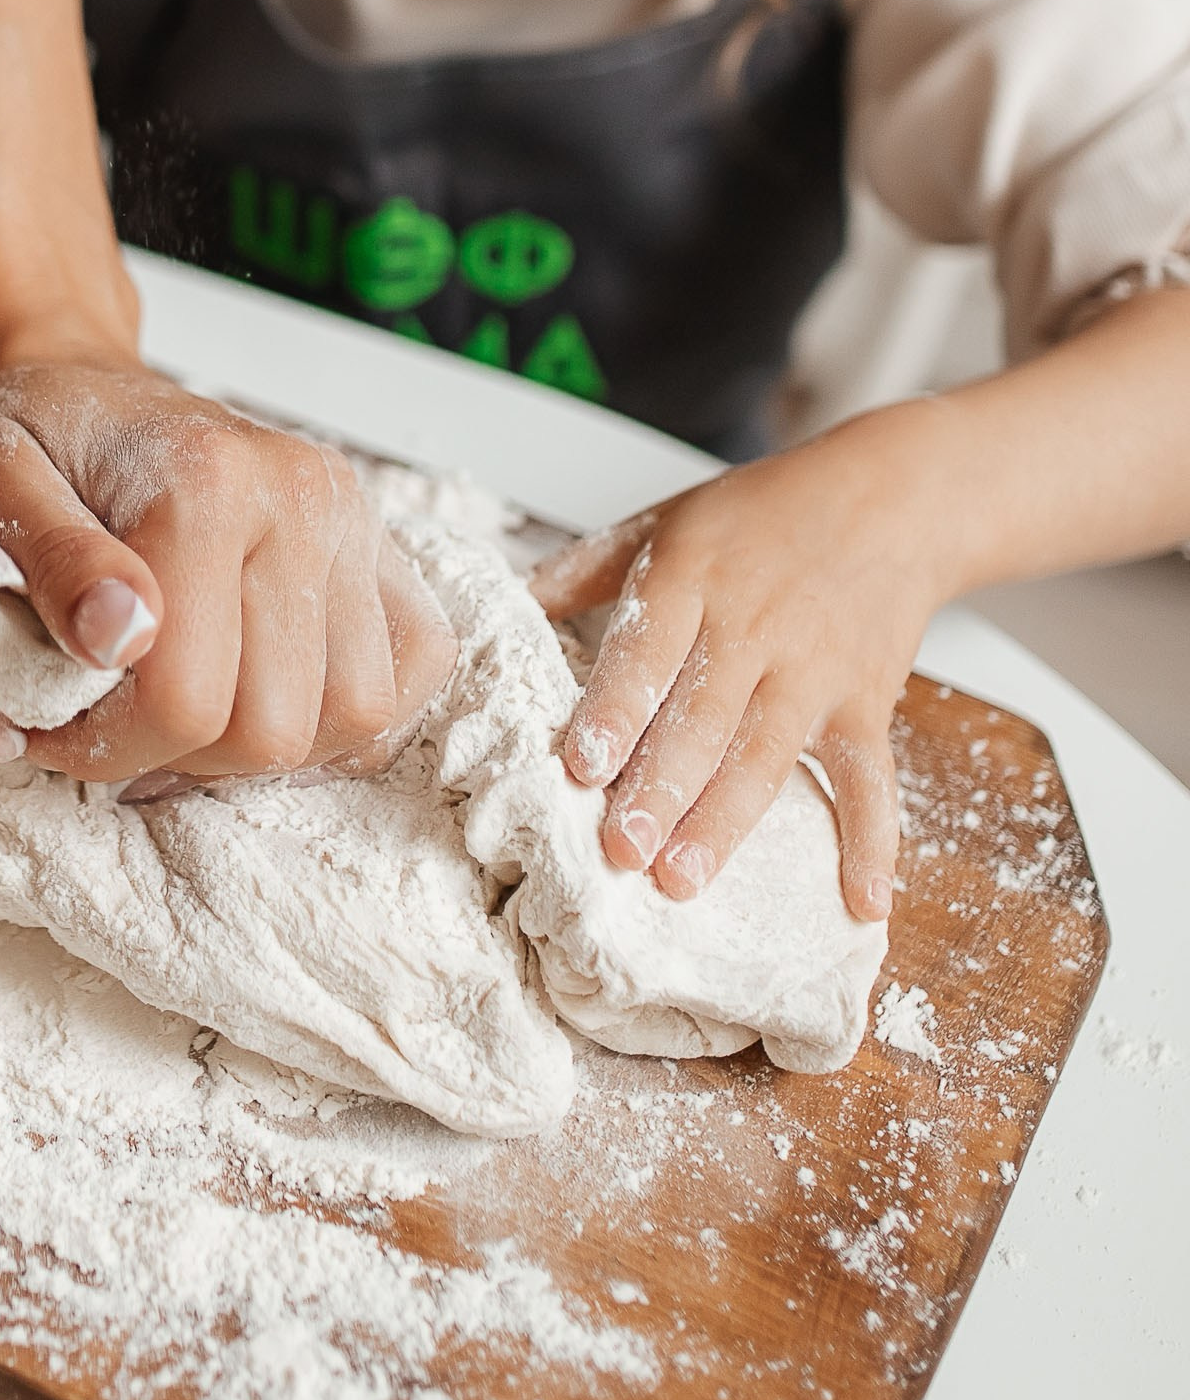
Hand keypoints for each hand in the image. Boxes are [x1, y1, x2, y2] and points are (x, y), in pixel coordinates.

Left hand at [0, 360, 455, 783]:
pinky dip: (345, 714)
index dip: (108, 749)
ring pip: (352, 717)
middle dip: (179, 758)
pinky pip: (414, 667)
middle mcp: (300, 497)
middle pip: (274, 728)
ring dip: (260, 749)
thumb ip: (54, 563)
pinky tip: (262, 694)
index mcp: (203, 482)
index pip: (184, 700)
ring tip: (182, 713)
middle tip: (111, 725)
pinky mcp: (382, 544)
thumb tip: (123, 636)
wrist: (82, 384)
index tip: (52, 729)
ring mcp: (355, 520)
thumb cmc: (29, 438)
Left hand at [526, 422, 947, 918]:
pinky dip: (872, 841)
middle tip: (621, 851)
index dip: (615, 711)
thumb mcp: (667, 521)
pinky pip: (871, 779)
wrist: (890, 499)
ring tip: (682, 879)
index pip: (646, 653)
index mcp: (692, 580)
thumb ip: (587, 569)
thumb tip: (508, 603)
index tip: (581, 766)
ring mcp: (814, 673)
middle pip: (700, 720)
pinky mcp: (867, 704)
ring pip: (765, 756)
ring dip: (724, 824)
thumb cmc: (765, 514)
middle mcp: (753, 629)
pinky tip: (862, 900)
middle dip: (659, 790)